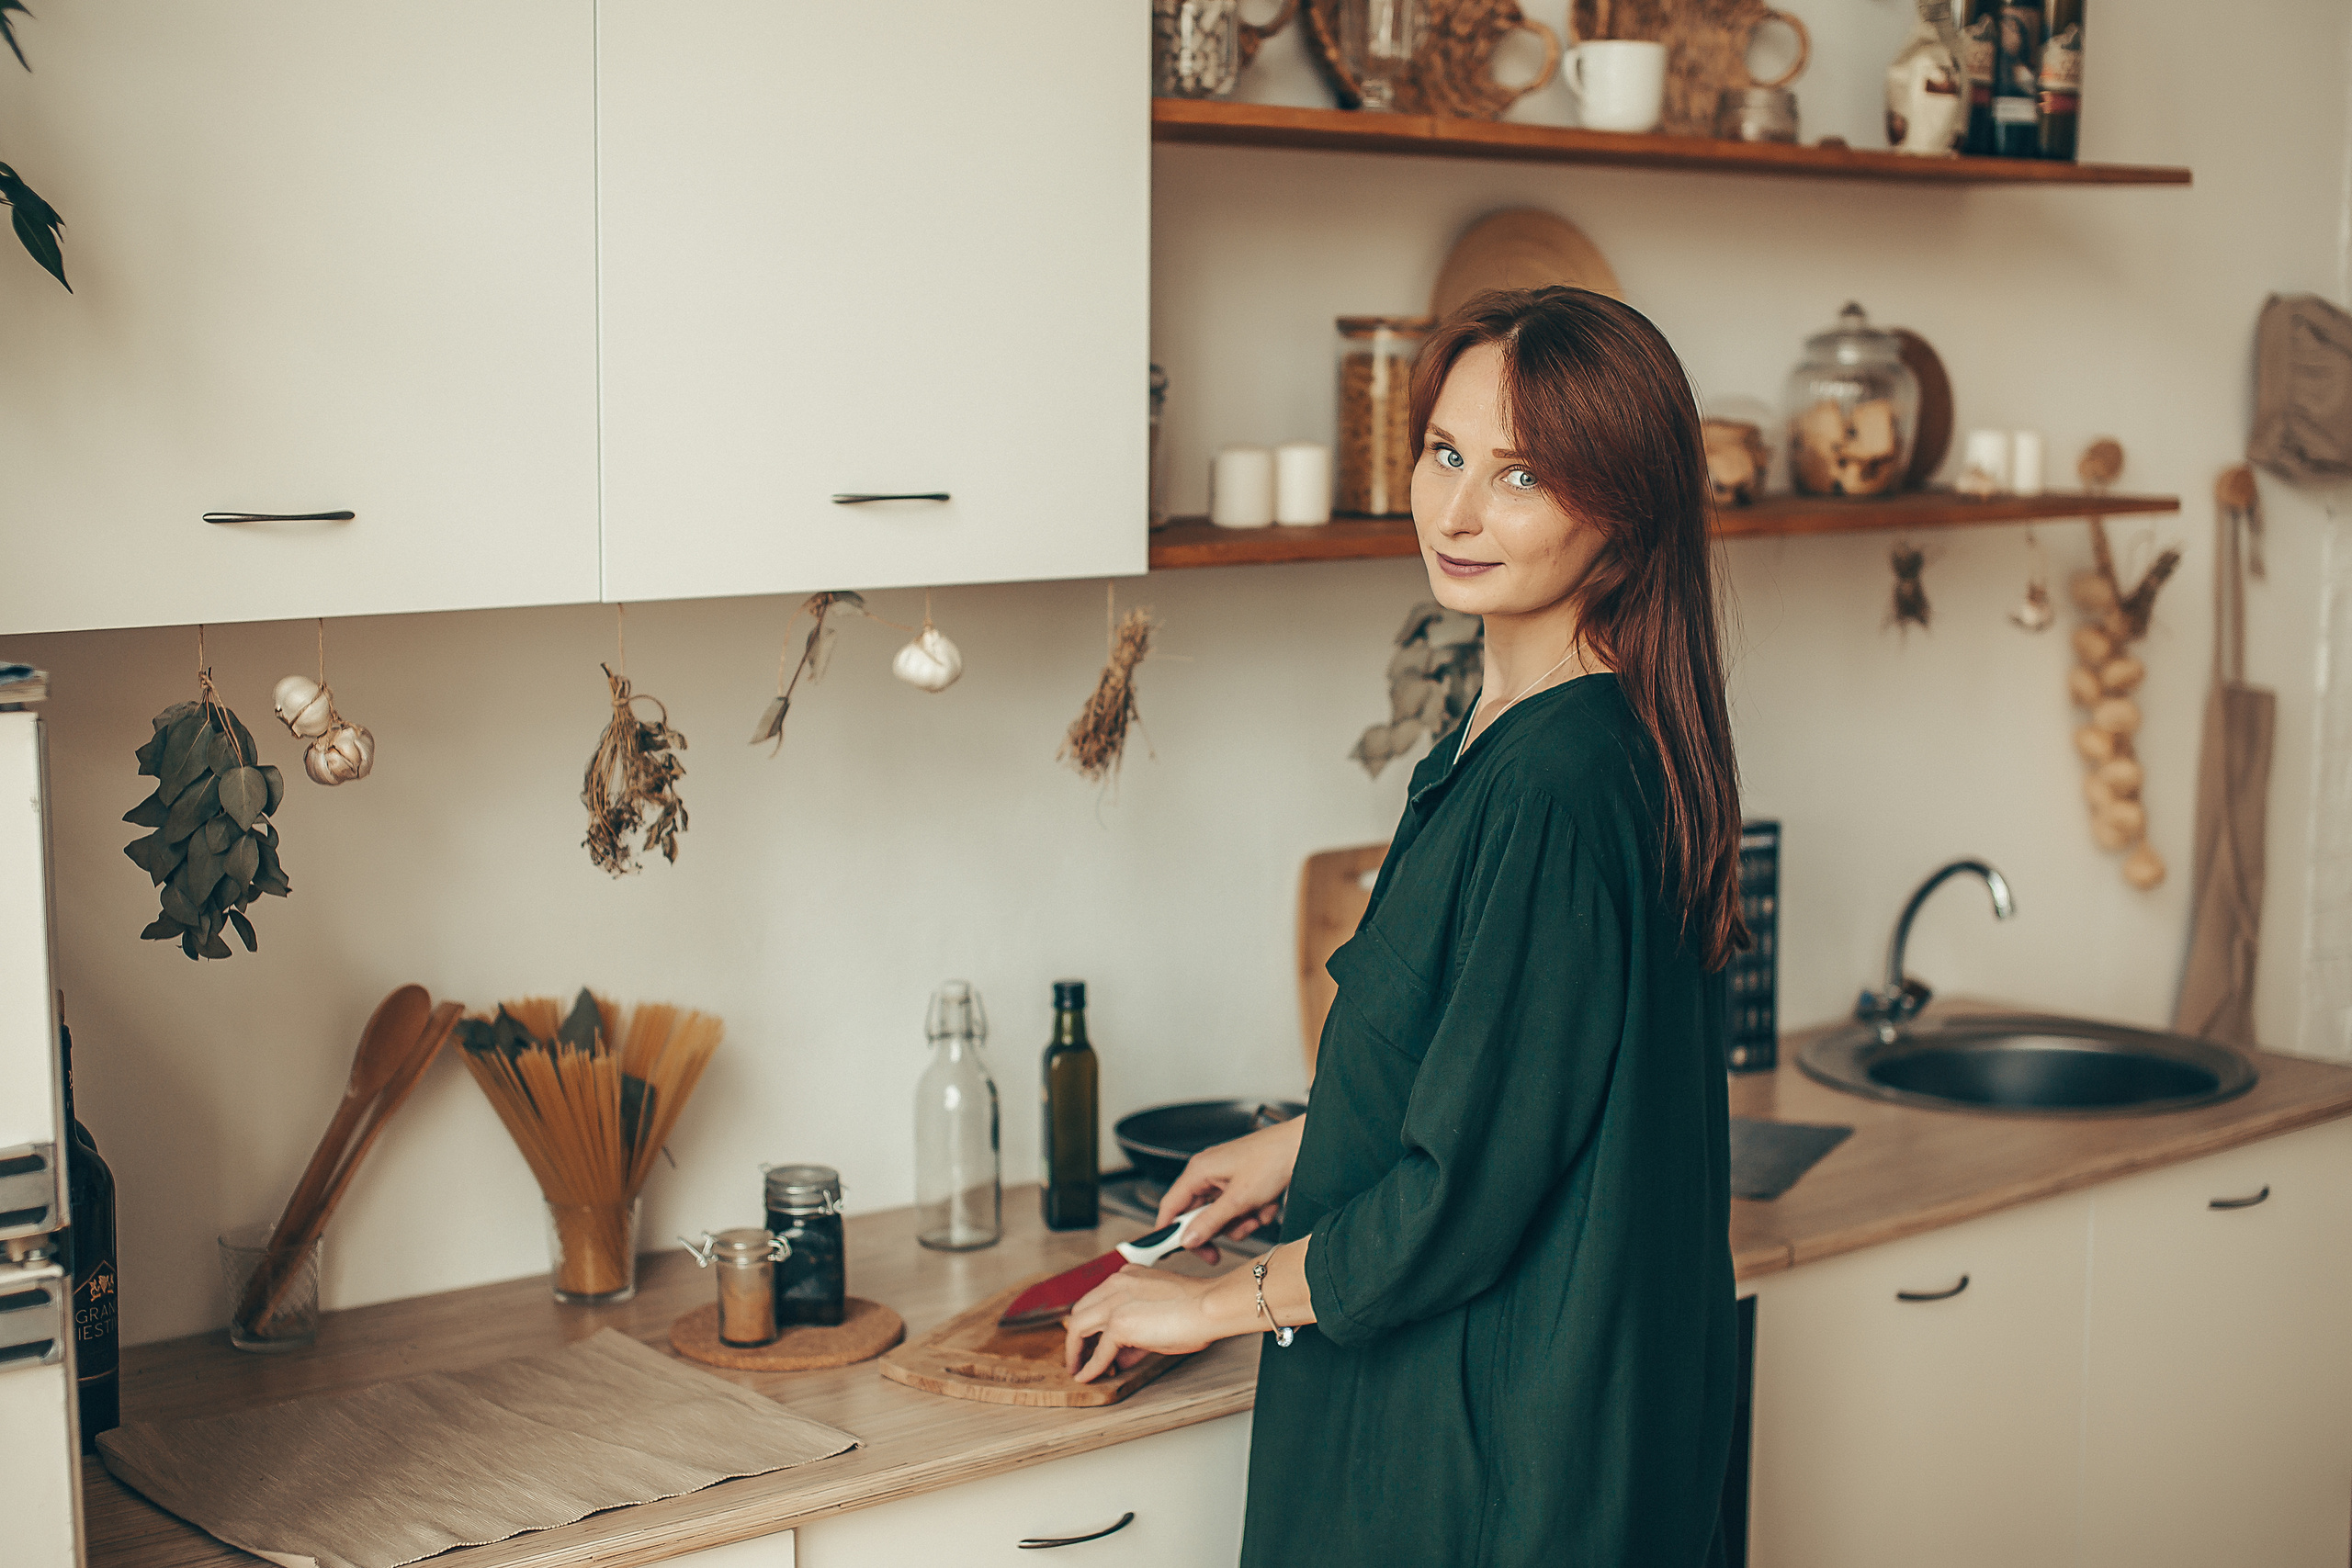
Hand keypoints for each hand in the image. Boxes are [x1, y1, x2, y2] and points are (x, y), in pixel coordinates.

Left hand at [1064, 1265, 1221, 1382]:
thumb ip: (1134, 1336)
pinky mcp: (1119, 1324)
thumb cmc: (1195, 1309)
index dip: (1090, 1322)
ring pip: (1078, 1326)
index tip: (1089, 1339)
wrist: (1209, 1308)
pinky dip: (1090, 1366)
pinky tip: (1086, 1376)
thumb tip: (1119, 1357)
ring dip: (1074, 1350)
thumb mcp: (1158, 1317)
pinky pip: (1098, 1350)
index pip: (1096, 1299)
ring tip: (1075, 1367)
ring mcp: (1115, 1302)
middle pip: (1081, 1310)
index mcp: (1127, 1276)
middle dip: (1076, 1335)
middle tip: (1077, 1354)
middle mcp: (1116, 1284)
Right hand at [1158, 1114, 1304, 1260]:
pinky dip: (1252, 1214)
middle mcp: (1208, 1174)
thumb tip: (1187, 1239)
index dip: (1166, 1232)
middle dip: (1214, 1232)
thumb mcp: (1239, 1199)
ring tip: (1255, 1215)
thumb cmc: (1272, 1158)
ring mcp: (1226, 1180)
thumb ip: (1210, 1222)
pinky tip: (1266, 1206)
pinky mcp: (1242, 1185)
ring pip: (1220, 1218)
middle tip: (1216, 1254)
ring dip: (1238, 1224)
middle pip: (1197, 1216)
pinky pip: (1238, 1211)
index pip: (1170, 1206)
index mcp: (1199, 1171)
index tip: (1165, 1253)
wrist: (1304, 1147)